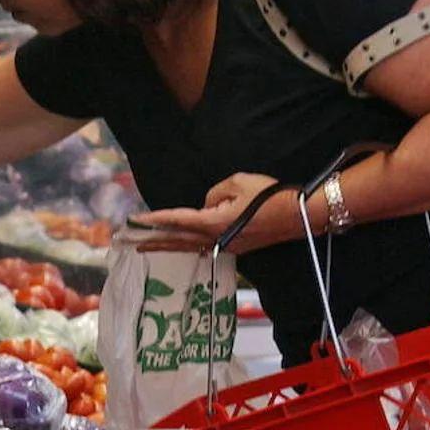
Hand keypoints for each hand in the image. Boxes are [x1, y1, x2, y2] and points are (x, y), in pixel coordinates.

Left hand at [132, 173, 297, 252]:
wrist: (298, 216)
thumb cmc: (269, 196)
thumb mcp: (238, 183)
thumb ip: (215, 193)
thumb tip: (207, 204)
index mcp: (214, 222)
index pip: (178, 220)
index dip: (155, 219)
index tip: (136, 221)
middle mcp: (216, 238)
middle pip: (178, 240)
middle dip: (153, 240)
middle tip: (131, 243)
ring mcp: (226, 245)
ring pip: (190, 245)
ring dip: (168, 244)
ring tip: (147, 246)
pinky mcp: (236, 246)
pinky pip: (204, 246)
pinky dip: (187, 245)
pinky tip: (180, 245)